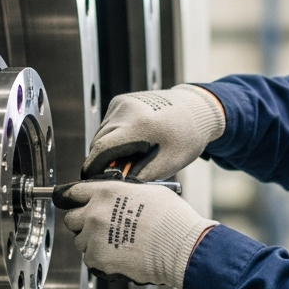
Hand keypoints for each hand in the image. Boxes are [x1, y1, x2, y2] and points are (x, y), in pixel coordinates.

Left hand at [61, 180, 215, 288]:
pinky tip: (119, 254)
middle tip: (100, 226)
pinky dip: (101, 259)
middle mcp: (95, 213)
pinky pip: (90, 259)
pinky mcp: (98, 259)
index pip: (73, 192)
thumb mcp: (149, 191)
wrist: (180, 247)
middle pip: (71, 219)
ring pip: (80, 241)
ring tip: (114, 243)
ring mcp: (94, 237)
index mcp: (106, 193)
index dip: (74, 198)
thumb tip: (120, 198)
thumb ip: (125, 193)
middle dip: (82, 222)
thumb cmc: (171, 219)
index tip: (74, 202)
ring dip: (92, 242)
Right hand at [81, 85, 225, 180]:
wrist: (196, 110)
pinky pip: (108, 125)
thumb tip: (117, 187)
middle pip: (98, 142)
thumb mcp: (168, 163)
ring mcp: (121, 102)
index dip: (93, 168)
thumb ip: (140, 177)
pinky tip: (132, 143)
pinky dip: (114, 137)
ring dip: (108, 149)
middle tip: (120, 173)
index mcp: (138, 124)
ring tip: (132, 157)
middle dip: (103, 161)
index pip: (101, 149)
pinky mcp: (120, 101)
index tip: (91, 181)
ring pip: (101, 134)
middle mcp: (125, 109)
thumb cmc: (186, 137)